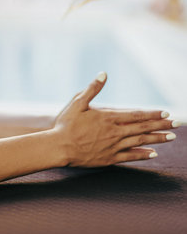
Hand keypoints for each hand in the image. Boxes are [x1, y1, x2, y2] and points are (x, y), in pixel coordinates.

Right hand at [54, 72, 179, 167]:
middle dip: (160, 125)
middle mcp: (114, 132)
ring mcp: (113, 146)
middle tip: (176, 124)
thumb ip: (92, 89)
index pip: (136, 115)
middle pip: (142, 128)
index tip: (166, 112)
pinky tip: (153, 154)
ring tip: (171, 137)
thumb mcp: (77, 102)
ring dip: (156, 139)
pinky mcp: (109, 158)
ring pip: (139, 141)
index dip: (152, 114)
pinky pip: (130, 157)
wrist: (59, 147)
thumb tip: (104, 74)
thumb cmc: (66, 124)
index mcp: (108, 117)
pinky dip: (142, 154)